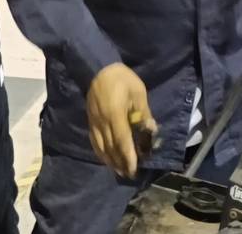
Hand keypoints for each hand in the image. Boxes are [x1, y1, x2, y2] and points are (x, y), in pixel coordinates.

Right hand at [86, 63, 155, 178]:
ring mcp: (94, 122)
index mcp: (115, 113)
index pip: (122, 139)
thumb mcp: (138, 92)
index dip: (128, 156)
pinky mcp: (90, 120)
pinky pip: (94, 141)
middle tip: (129, 174)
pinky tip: (105, 158)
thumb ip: (144, 112)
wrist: (98, 68)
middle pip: (111, 147)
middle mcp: (102, 121)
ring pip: (101, 146)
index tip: (134, 168)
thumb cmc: (121, 78)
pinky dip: (100, 152)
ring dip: (110, 160)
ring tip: (119, 171)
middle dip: (120, 162)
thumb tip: (151, 130)